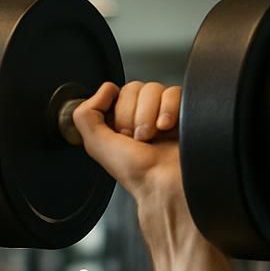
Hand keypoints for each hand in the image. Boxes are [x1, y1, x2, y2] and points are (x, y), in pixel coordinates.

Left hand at [71, 80, 181, 203]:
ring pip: (154, 88)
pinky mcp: (183, 111)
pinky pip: (174, 92)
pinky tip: (168, 128)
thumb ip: (86, 115)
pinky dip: (169, 109)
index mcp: (120, 122)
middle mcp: (141, 116)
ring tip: (153, 136)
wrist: (165, 182)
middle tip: (138, 138)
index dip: (119, 111)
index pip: (117, 93)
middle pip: (135, 88)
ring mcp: (163, 112)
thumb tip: (105, 88)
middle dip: (134, 115)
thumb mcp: (96, 144)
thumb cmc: (135, 171)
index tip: (121, 133)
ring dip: (150, 115)